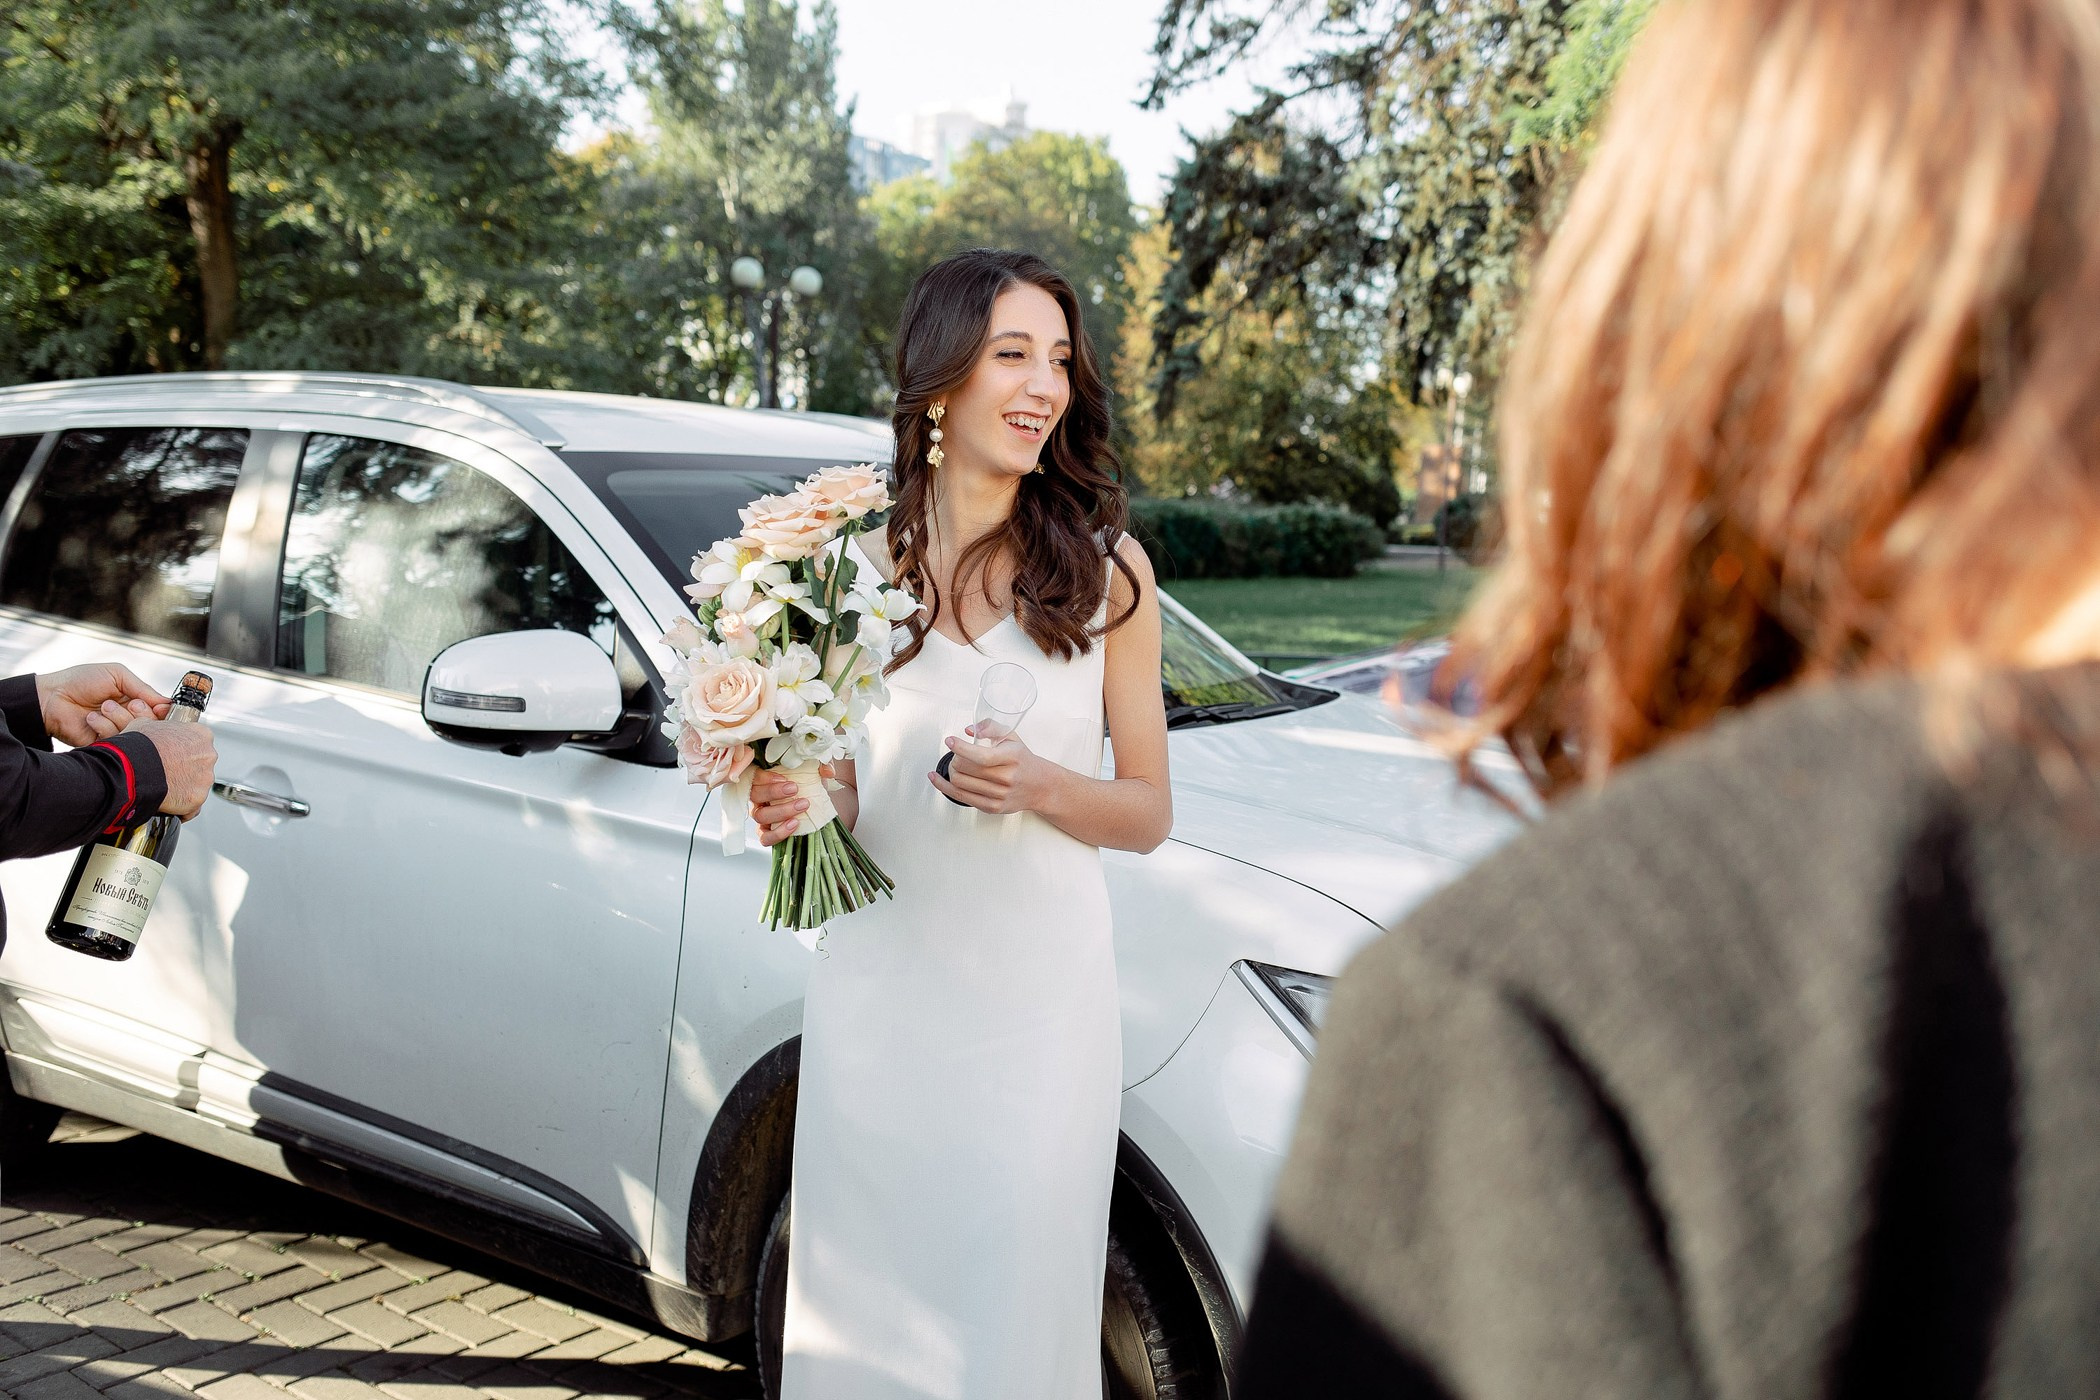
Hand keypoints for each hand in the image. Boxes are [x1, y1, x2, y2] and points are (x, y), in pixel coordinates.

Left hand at [35, 664, 169, 746]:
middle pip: (152, 724)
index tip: (160, 708)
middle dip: (142, 713)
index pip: (160, 711)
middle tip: (129, 704)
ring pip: (135, 733)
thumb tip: (168, 702)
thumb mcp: (117, 674)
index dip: (163, 711)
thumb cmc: (81, 681)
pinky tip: (91, 718)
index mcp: (134, 700)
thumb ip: (143, 688)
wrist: (52, 697)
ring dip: (120, 717)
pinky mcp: (104, 743)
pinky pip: (116, 740)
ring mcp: (117, 731)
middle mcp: (129, 717)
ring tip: (103, 707)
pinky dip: (104, 726)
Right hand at [123, 718, 217, 818]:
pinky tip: (169, 803)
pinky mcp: (197, 797)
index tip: (174, 754)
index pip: (198, 742)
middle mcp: (208, 755)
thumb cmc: (138, 746)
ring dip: (185, 786)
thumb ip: (160, 727)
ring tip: (165, 787)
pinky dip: (182, 805)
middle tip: (168, 772)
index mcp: (201, 734)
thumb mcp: (146, 725)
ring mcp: (205, 778)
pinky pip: (192, 805)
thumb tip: (154, 729)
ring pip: (198, 784)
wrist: (131, 769)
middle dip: (186, 768)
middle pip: (200, 763)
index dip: (183, 748)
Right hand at [751, 764, 837, 846]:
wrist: (815, 805)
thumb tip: (828, 772)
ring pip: (760, 816)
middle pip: (755, 795)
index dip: (765, 778)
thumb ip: (822, 766)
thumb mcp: (815, 772)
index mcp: (764, 781)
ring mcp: (761, 817)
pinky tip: (794, 824)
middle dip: (774, 792)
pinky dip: (778, 833)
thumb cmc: (808, 785)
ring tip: (802, 806)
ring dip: (782, 811)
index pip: (754, 777)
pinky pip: (766, 837)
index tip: (784, 778)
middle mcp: (759, 799)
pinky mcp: (767, 833)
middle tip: (795, 789)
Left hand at [929, 726, 1047, 814]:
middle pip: (966, 769)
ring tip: (955, 765)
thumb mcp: (1012, 737)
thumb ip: (991, 727)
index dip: (961, 748)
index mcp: (1012, 758)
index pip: (981, 756)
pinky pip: (961, 798)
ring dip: (951, 771)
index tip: (950, 741)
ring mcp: (999, 795)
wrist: (1040, 786)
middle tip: (957, 754)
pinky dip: (945, 787)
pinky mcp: (992, 807)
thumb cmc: (1023, 761)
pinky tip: (938, 780)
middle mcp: (1006, 778)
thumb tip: (969, 730)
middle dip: (955, 758)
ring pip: (960, 783)